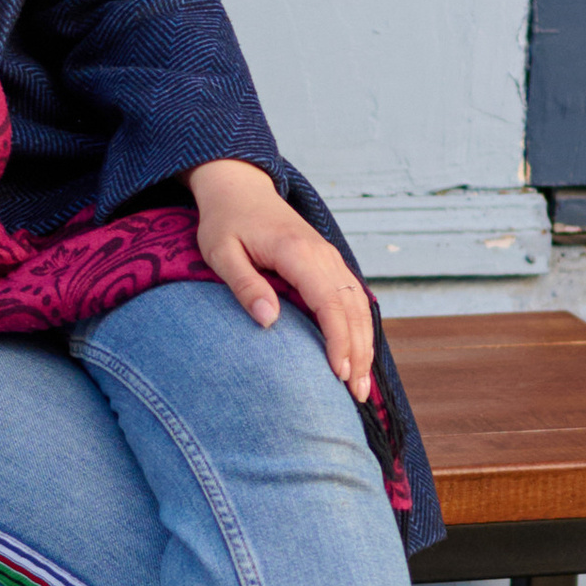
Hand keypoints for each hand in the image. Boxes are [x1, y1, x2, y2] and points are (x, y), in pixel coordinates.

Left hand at [186, 157, 374, 403]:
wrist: (239, 189)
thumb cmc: (225, 222)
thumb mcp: (221, 252)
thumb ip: (245, 284)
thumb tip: (269, 320)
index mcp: (297, 252)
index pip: (329, 302)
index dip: (338, 340)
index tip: (338, 374)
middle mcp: (322, 254)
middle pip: (352, 308)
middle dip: (358, 353)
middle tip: (356, 396)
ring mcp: (329, 257)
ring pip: (359, 305)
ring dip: (364, 344)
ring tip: (362, 386)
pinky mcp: (328, 263)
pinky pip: (353, 297)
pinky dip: (361, 328)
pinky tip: (359, 355)